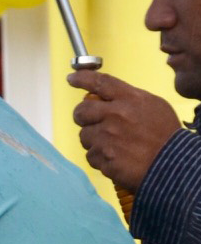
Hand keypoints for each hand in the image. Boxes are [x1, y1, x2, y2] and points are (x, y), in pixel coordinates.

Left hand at [68, 70, 181, 190]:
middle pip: (81, 111)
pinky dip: (100, 158)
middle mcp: (115, 115)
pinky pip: (91, 155)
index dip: (82, 78)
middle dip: (82, 116)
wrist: (171, 164)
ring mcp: (107, 137)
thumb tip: (107, 98)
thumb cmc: (164, 135)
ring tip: (114, 144)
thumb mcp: (153, 106)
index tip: (71, 78)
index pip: (100, 83)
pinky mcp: (102, 157)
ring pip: (84, 135)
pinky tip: (116, 158)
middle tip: (93, 122)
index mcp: (130, 99)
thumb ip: (129, 100)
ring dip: (94, 140)